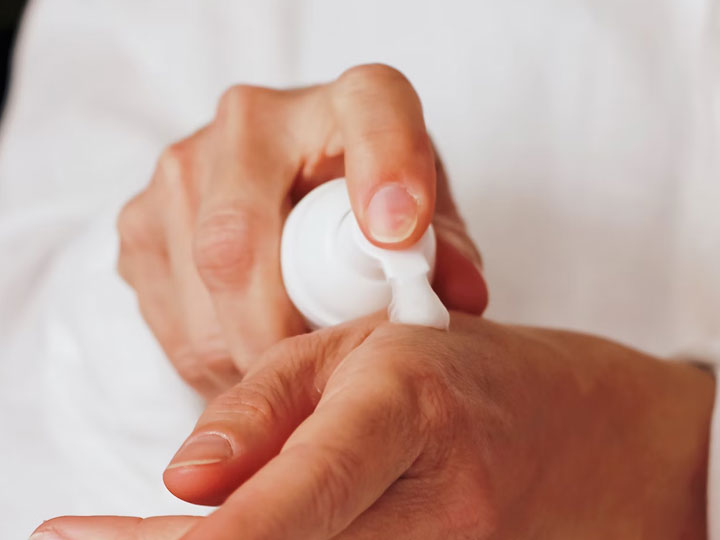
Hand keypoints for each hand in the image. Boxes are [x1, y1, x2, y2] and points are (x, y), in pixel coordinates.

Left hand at [34, 314, 713, 538]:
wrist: (584, 431)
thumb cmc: (467, 369)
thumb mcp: (366, 344)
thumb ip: (272, 403)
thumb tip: (185, 480)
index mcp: (406, 407)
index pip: (305, 490)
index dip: (214, 536)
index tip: (108, 539)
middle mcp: (434, 503)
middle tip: (82, 537)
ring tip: (145, 532)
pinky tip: (241, 526)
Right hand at [116, 64, 486, 398]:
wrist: (286, 188)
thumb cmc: (368, 207)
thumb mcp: (423, 223)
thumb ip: (446, 254)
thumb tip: (460, 297)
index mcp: (350, 101)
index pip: (372, 113)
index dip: (385, 170)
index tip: (397, 236)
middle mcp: (252, 119)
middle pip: (240, 239)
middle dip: (279, 332)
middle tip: (316, 378)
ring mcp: (183, 166)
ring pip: (199, 286)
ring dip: (245, 352)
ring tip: (288, 369)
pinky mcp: (140, 219)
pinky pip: (168, 313)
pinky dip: (211, 354)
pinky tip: (249, 350)